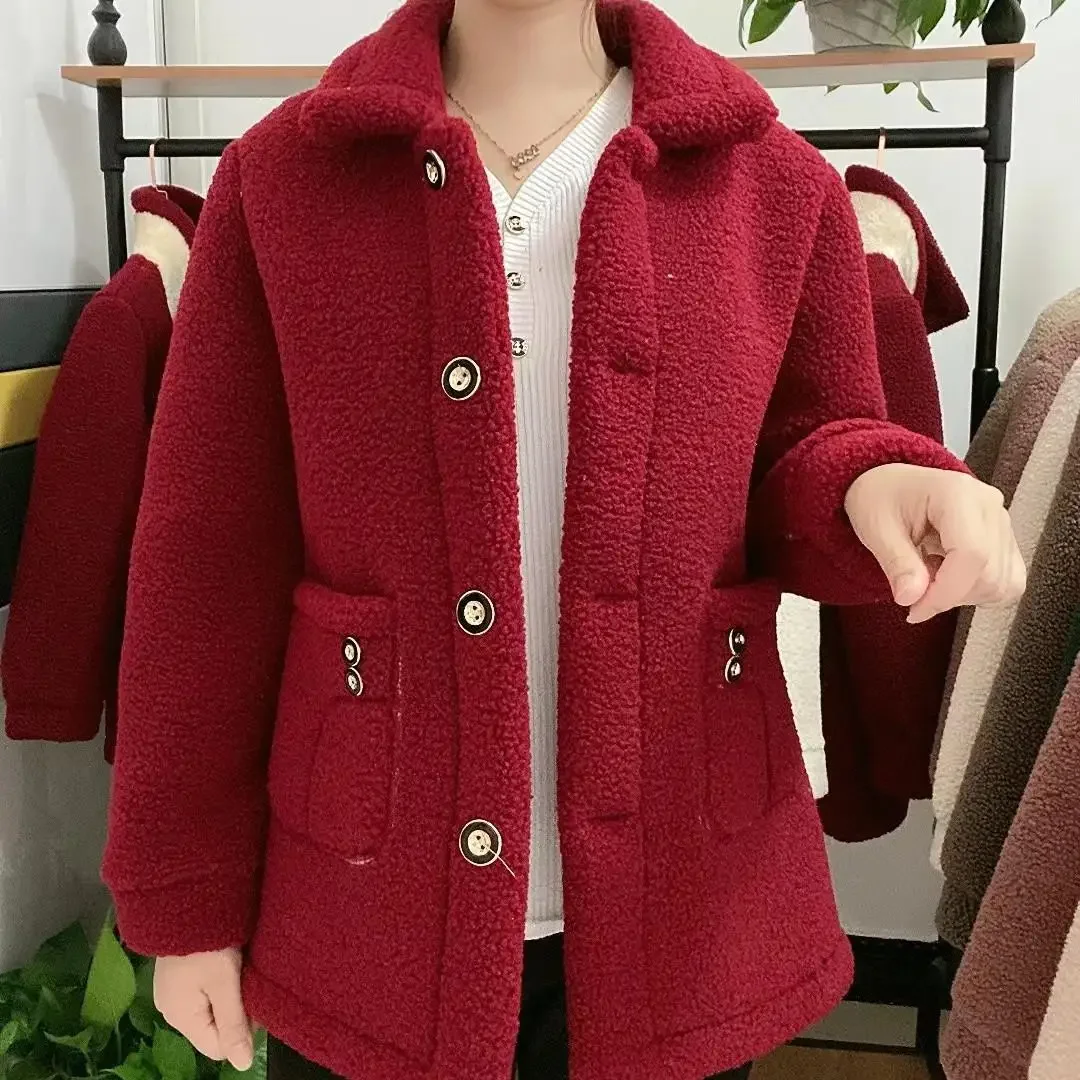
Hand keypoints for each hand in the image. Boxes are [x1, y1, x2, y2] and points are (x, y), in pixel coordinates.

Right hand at [154, 949, 253, 1069]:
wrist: (187, 899)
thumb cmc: (208, 942)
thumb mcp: (225, 983)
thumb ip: (233, 1024)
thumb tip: (243, 1065)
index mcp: (180, 1018)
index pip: (217, 1047)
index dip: (242, 1030)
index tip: (254, 999)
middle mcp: (172, 1009)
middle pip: (214, 1027)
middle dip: (236, 1009)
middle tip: (248, 979)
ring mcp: (174, 990)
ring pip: (211, 1006)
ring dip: (229, 992)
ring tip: (238, 967)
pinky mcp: (179, 973)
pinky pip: (204, 989)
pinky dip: (218, 980)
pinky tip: (227, 961)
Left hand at [844, 463, 1025, 623]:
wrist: (888, 485)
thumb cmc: (880, 499)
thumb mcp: (876, 529)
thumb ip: (897, 564)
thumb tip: (912, 598)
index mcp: (957, 493)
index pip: (972, 555)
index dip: (945, 592)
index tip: (915, 609)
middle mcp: (989, 504)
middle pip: (990, 574)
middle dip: (949, 596)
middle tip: (913, 592)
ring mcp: (1001, 522)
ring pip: (1003, 583)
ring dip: (962, 595)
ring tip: (928, 574)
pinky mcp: (1005, 540)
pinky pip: (1007, 582)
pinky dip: (977, 591)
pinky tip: (947, 576)